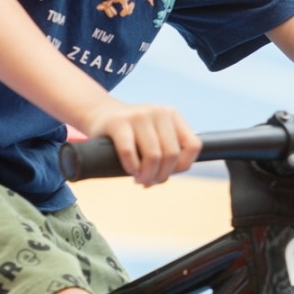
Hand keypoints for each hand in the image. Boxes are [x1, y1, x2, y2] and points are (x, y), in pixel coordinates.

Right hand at [78, 100, 200, 186]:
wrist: (100, 114)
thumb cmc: (132, 133)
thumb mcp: (155, 134)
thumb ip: (167, 151)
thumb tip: (166, 177)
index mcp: (173, 115)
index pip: (193, 146)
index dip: (182, 166)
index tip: (167, 173)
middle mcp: (159, 112)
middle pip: (172, 154)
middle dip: (161, 175)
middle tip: (149, 182)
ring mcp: (138, 115)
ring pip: (153, 156)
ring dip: (147, 175)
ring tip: (139, 180)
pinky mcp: (118, 122)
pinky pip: (129, 152)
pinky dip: (131, 168)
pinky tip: (130, 171)